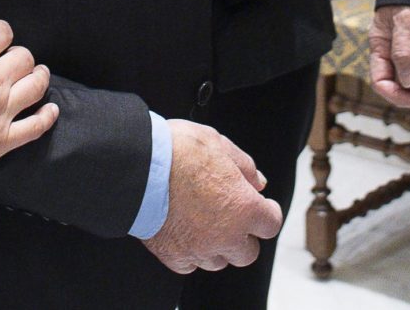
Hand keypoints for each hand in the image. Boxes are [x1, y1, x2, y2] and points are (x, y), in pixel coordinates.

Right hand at [0, 0, 56, 176]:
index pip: (2, 31)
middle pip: (23, 57)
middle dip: (17, 54)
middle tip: (10, 58)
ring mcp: (1, 111)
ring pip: (35, 86)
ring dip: (38, 76)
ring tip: (36, 73)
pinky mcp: (2, 141)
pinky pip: (35, 127)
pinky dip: (46, 117)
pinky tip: (49, 110)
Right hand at [140, 120, 284, 273]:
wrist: (138, 167)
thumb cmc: (176, 151)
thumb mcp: (219, 143)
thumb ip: (244, 166)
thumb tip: (257, 181)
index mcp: (243, 207)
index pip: (271, 224)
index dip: (267, 213)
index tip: (261, 206)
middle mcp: (225, 235)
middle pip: (248, 252)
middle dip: (244, 236)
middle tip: (232, 217)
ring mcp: (199, 249)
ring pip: (219, 261)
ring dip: (218, 246)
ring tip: (205, 224)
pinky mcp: (174, 255)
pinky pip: (191, 265)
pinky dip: (192, 253)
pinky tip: (186, 234)